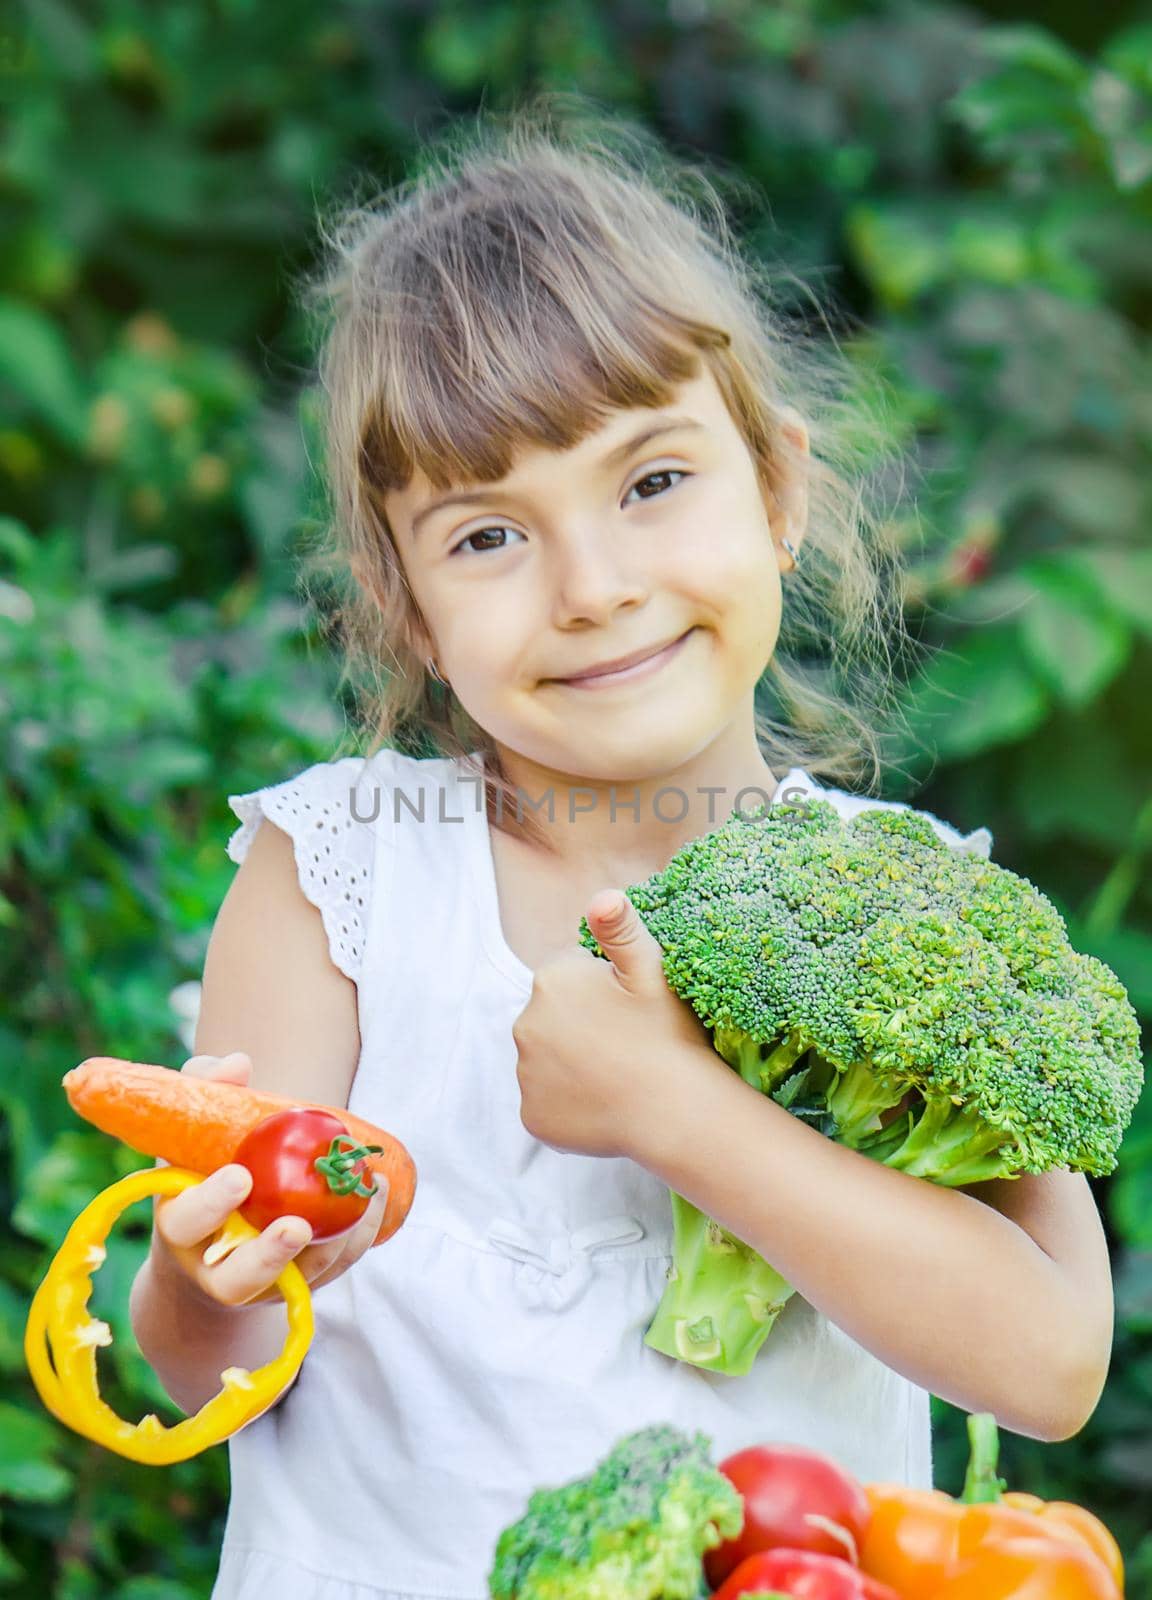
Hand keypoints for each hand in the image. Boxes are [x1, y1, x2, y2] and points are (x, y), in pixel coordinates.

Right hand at [149, 1052, 388, 1307]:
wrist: (216, 1234)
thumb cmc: (205, 1165)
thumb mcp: (196, 1127)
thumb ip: (208, 1088)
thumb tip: (237, 1063)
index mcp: (180, 1224)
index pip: (185, 1223)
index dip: (210, 1205)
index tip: (240, 1177)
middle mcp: (213, 1266)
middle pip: (235, 1280)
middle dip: (266, 1256)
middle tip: (298, 1225)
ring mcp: (257, 1283)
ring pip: (292, 1281)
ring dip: (331, 1247)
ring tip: (361, 1200)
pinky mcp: (297, 1285)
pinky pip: (330, 1271)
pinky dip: (357, 1239)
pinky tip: (377, 1196)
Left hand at [512, 889, 723, 1161]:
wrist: (677, 1113)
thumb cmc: (669, 1036)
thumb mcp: (652, 970)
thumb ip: (620, 929)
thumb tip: (602, 895)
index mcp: (551, 980)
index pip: (569, 973)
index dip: (603, 987)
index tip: (629, 1008)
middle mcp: (525, 1024)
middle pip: (553, 1016)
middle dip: (581, 1022)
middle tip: (625, 1041)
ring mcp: (525, 1076)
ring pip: (548, 1058)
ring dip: (572, 1062)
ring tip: (617, 1073)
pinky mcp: (531, 1117)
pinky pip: (547, 1101)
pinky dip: (568, 1102)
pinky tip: (603, 1102)